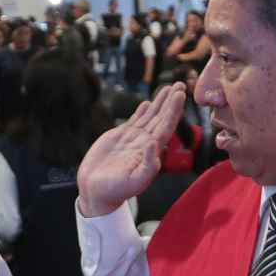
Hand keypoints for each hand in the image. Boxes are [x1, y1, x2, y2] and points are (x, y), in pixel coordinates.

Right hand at [76, 82, 184, 216]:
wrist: (96, 192)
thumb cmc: (115, 190)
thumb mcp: (134, 181)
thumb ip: (148, 165)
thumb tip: (155, 144)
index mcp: (151, 152)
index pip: (166, 126)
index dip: (173, 110)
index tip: (180, 95)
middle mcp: (145, 143)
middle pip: (161, 117)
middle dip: (170, 101)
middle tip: (180, 84)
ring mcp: (133, 140)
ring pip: (149, 116)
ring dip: (159, 102)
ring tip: (168, 88)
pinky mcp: (119, 138)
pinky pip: (134, 121)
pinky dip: (142, 111)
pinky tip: (148, 102)